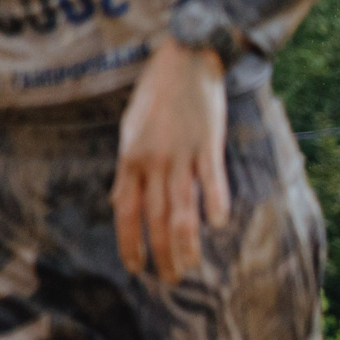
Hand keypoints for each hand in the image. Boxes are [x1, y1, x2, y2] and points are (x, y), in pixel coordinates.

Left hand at [112, 40, 230, 281]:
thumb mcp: (130, 131)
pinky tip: (218, 225)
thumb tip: (121, 201)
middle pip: (156, 218)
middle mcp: (154, 162)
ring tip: (192, 266)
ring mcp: (182, 154)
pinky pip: (212, 182)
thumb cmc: (157, 95)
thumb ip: (127, 169)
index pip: (127, 212)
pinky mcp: (209, 145)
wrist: (185, 60)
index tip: (136, 267)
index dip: (130, 243)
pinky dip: (215, 205)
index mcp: (131, 160)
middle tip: (171, 279)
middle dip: (161, 253)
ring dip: (186, 243)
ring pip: (182, 209)